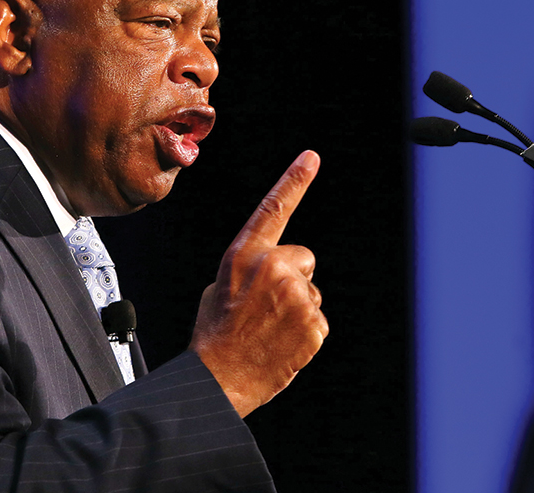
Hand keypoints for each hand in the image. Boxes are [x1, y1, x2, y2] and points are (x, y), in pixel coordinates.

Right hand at [190, 150, 326, 417]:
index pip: (273, 208)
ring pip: (311, 292)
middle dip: (293, 277)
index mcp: (244, 253)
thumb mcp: (219, 285)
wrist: (218, 376)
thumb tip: (272, 267)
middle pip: (304, 258)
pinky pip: (318, 321)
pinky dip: (305, 334)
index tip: (311, 157)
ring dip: (297, 309)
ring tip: (269, 329)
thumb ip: (248, 266)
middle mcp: (273, 267)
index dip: (294, 180)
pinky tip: (282, 344)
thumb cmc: (215, 332)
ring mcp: (296, 295)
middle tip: (267, 306)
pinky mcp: (314, 323)